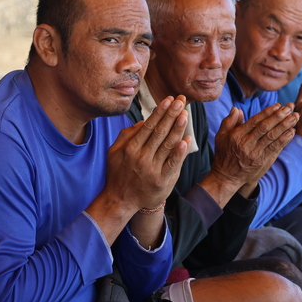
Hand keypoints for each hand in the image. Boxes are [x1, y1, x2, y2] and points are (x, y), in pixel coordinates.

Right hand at [105, 95, 190, 212]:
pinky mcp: (161, 181)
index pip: (148, 125)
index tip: (169, 100)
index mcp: (131, 148)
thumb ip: (126, 135)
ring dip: (177, 128)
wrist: (120, 201)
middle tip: (181, 100)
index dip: (160, 112)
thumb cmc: (118, 174)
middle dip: (171, 114)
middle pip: (160, 132)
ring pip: (167, 145)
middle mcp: (141, 157)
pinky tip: (186, 140)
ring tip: (185, 114)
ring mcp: (152, 169)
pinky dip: (180, 152)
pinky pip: (173, 164)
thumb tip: (142, 121)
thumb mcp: (114, 152)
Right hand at [207, 103, 297, 198]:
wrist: (227, 177)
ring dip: (285, 126)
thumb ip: (229, 121)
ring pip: (272, 137)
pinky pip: (275, 148)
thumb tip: (237, 109)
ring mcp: (255, 154)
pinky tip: (292, 132)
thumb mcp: (221, 136)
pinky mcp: (262, 161)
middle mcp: (247, 144)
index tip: (279, 105)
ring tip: (295, 117)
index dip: (268, 112)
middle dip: (279, 116)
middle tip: (291, 107)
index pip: (255, 121)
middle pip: (265, 127)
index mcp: (237, 135)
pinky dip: (284, 140)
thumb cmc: (224, 154)